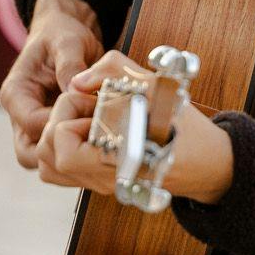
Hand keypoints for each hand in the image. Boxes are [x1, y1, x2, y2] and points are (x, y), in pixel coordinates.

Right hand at [0, 0, 102, 170]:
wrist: (64, 33)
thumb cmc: (62, 34)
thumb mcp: (67, 42)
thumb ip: (70, 64)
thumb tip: (75, 90)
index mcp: (15, 93)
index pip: (32, 124)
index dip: (62, 125)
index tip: (91, 116)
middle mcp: (19, 115)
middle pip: (29, 153)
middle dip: (62, 152)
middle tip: (94, 138)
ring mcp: (33, 128)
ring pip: (43, 161)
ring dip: (69, 158)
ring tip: (98, 142)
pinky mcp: (49, 132)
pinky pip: (58, 155)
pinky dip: (76, 154)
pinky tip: (99, 143)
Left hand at [34, 49, 234, 204]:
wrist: (207, 160)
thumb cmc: (183, 123)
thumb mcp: (154, 84)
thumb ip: (111, 70)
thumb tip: (76, 80)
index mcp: (115, 157)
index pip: (60, 140)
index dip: (68, 112)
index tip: (93, 101)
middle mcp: (103, 179)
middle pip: (47, 155)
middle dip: (58, 124)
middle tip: (86, 110)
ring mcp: (101, 185)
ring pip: (51, 169)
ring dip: (58, 139)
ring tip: (85, 123)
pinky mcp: (102, 184)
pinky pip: (65, 174)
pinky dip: (66, 151)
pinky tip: (88, 134)